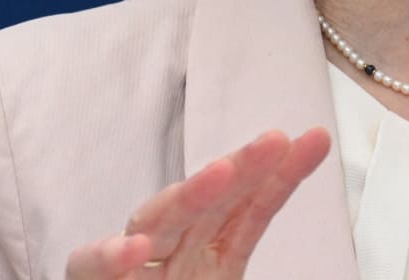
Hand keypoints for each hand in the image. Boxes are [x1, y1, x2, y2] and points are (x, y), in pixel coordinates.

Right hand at [64, 127, 331, 279]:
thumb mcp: (221, 277)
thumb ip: (240, 235)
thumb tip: (278, 200)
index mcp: (209, 256)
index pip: (248, 212)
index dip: (280, 179)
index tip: (314, 143)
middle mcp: (175, 251)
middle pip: (210, 204)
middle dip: (242, 169)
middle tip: (274, 142)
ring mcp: (135, 262)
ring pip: (160, 222)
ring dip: (189, 196)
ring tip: (221, 173)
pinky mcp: (94, 279)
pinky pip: (96, 267)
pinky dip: (109, 256)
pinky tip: (133, 247)